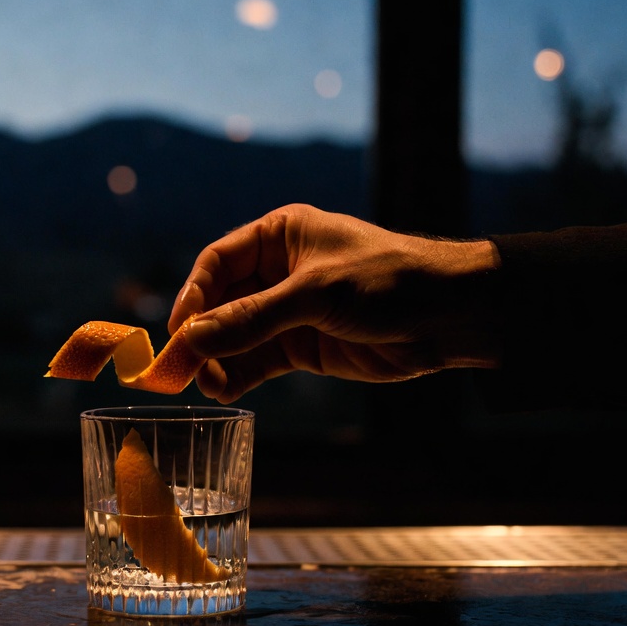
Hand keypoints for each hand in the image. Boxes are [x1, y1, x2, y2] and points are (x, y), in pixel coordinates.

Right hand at [168, 204, 501, 402]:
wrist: (451, 316)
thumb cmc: (389, 281)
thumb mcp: (316, 294)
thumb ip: (253, 318)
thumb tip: (193, 338)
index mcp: (281, 235)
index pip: (218, 262)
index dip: (194, 295)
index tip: (178, 329)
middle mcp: (279, 272)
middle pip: (220, 303)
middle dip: (198, 335)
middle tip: (174, 368)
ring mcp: (290, 312)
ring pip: (235, 337)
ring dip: (215, 360)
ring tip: (201, 384)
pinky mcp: (303, 348)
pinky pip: (257, 362)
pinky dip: (238, 376)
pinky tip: (223, 390)